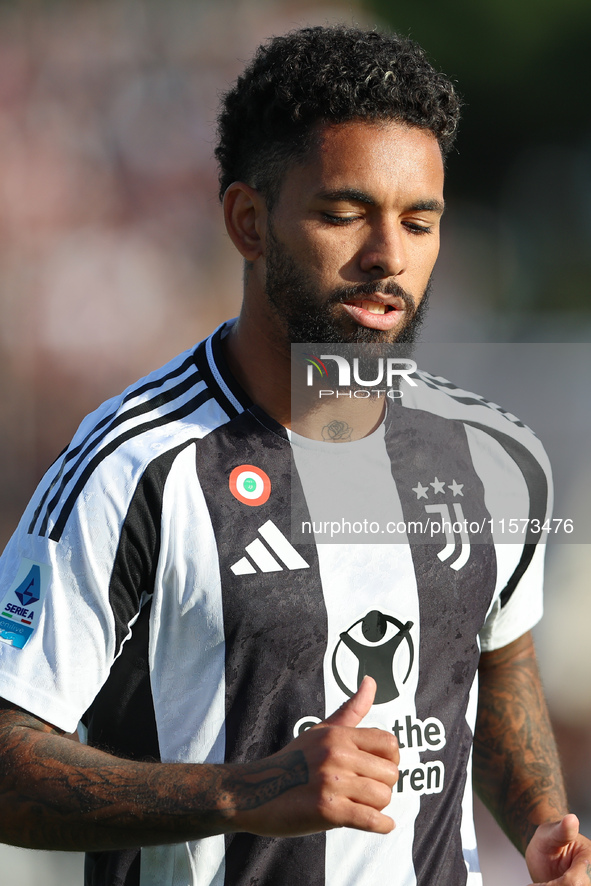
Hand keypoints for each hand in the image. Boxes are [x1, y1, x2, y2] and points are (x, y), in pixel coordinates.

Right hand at [230, 676, 398, 837]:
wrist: (254, 792)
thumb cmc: (291, 761)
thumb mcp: (320, 731)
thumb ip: (351, 709)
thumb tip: (371, 680)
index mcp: (337, 735)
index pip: (389, 743)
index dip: (391, 759)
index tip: (380, 769)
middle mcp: (336, 754)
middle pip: (390, 773)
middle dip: (384, 785)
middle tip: (369, 791)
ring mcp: (331, 782)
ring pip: (383, 796)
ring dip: (380, 807)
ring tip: (365, 805)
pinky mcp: (327, 810)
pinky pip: (370, 819)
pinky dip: (381, 825)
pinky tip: (381, 824)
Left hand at [526, 815, 590, 883]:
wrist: (548, 851)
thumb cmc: (549, 839)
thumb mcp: (550, 833)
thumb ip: (561, 831)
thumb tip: (571, 819)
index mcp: (590, 859)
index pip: (574, 882)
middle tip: (537, 884)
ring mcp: (586, 882)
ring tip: (540, 882)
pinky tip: (544, 884)